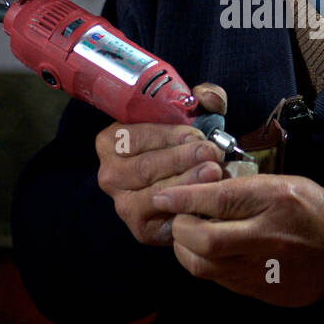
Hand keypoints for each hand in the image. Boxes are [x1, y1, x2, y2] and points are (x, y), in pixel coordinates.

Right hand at [95, 83, 227, 246]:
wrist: (191, 185)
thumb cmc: (186, 145)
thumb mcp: (193, 116)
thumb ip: (203, 98)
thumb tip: (206, 95)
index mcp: (112, 141)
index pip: (136, 137)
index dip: (168, 136)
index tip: (196, 135)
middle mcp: (109, 174)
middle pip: (145, 167)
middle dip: (182, 159)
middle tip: (212, 154)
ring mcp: (123, 204)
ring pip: (155, 192)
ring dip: (187, 182)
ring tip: (213, 172)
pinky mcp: (141, 228)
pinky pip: (164, 217)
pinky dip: (187, 207)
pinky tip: (206, 198)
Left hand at [151, 174, 323, 306]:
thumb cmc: (316, 212)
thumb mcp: (288, 183)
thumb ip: (246, 185)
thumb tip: (202, 184)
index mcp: (276, 200)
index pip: (218, 199)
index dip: (184, 197)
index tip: (163, 195)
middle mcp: (267, 236)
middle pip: (204, 239)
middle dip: (181, 226)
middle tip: (179, 216)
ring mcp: (261, 269)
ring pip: (202, 265)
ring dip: (185, 248)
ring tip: (188, 234)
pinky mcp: (257, 290)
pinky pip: (215, 279)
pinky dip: (202, 263)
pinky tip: (206, 250)